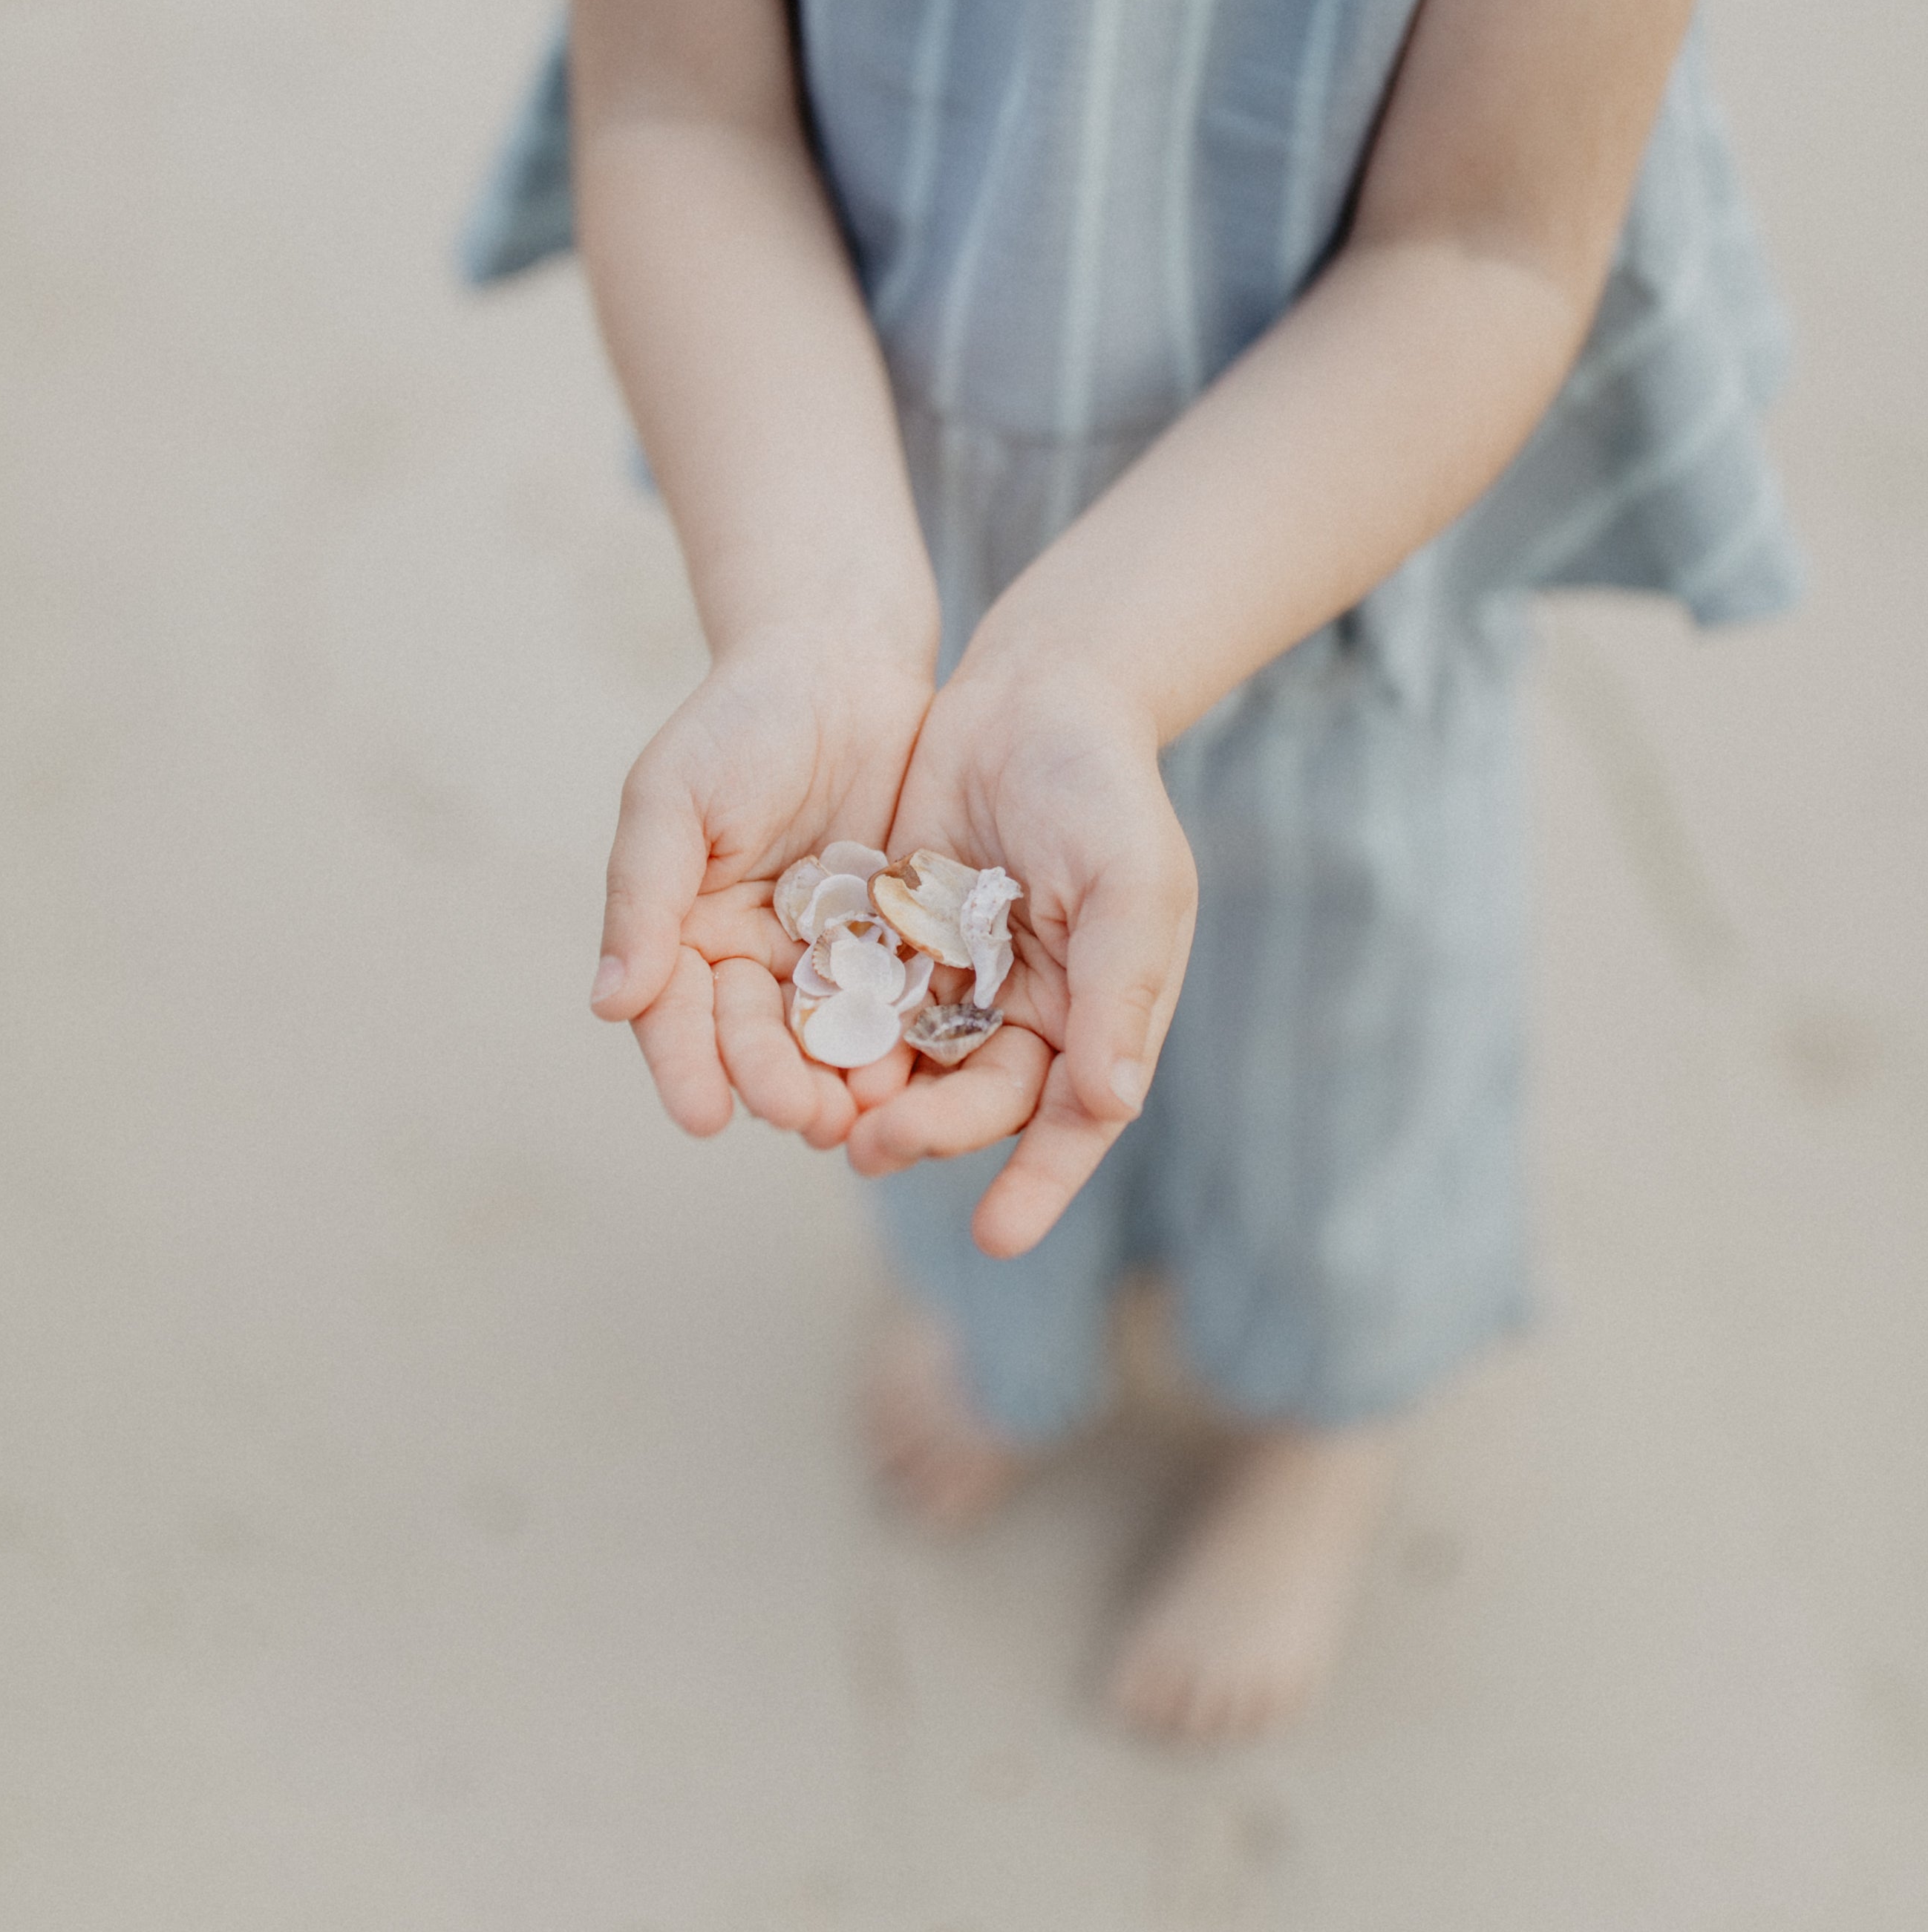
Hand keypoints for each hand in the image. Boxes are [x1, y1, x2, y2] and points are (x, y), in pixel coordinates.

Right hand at [590, 626, 932, 1149]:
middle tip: (808, 1117)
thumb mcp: (673, 794)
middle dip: (777, 1083)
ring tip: (867, 1115)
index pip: (676, 1015)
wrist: (841, 660)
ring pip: (828, 1035)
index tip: (705, 1116)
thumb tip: (610, 1001)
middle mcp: (751, 956)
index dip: (687, 1067)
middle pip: (756, 1039)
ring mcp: (827, 952)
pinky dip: (905, 1036)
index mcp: (684, 930)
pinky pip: (899, 997)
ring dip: (843, 1080)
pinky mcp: (896, 938)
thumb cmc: (739, 718)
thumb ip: (643, 895)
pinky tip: (921, 1068)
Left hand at [844, 654, 1197, 1257]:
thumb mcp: (1132, 882)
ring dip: (874, 1102)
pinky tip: (799, 1053)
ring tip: (826, 1122)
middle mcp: (1029, 1014)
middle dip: (932, 1133)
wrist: (1035, 694)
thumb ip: (1121, 991)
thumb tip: (1110, 1108)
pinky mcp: (902, 940)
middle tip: (876, 1143)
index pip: (1073, 1122)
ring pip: (915, 1067)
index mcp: (1099, 1014)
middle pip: (978, 1102)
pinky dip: (839, 1035)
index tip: (997, 1238)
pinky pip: (867, 1004)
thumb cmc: (1105, 787)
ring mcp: (961, 980)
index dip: (1040, 1184)